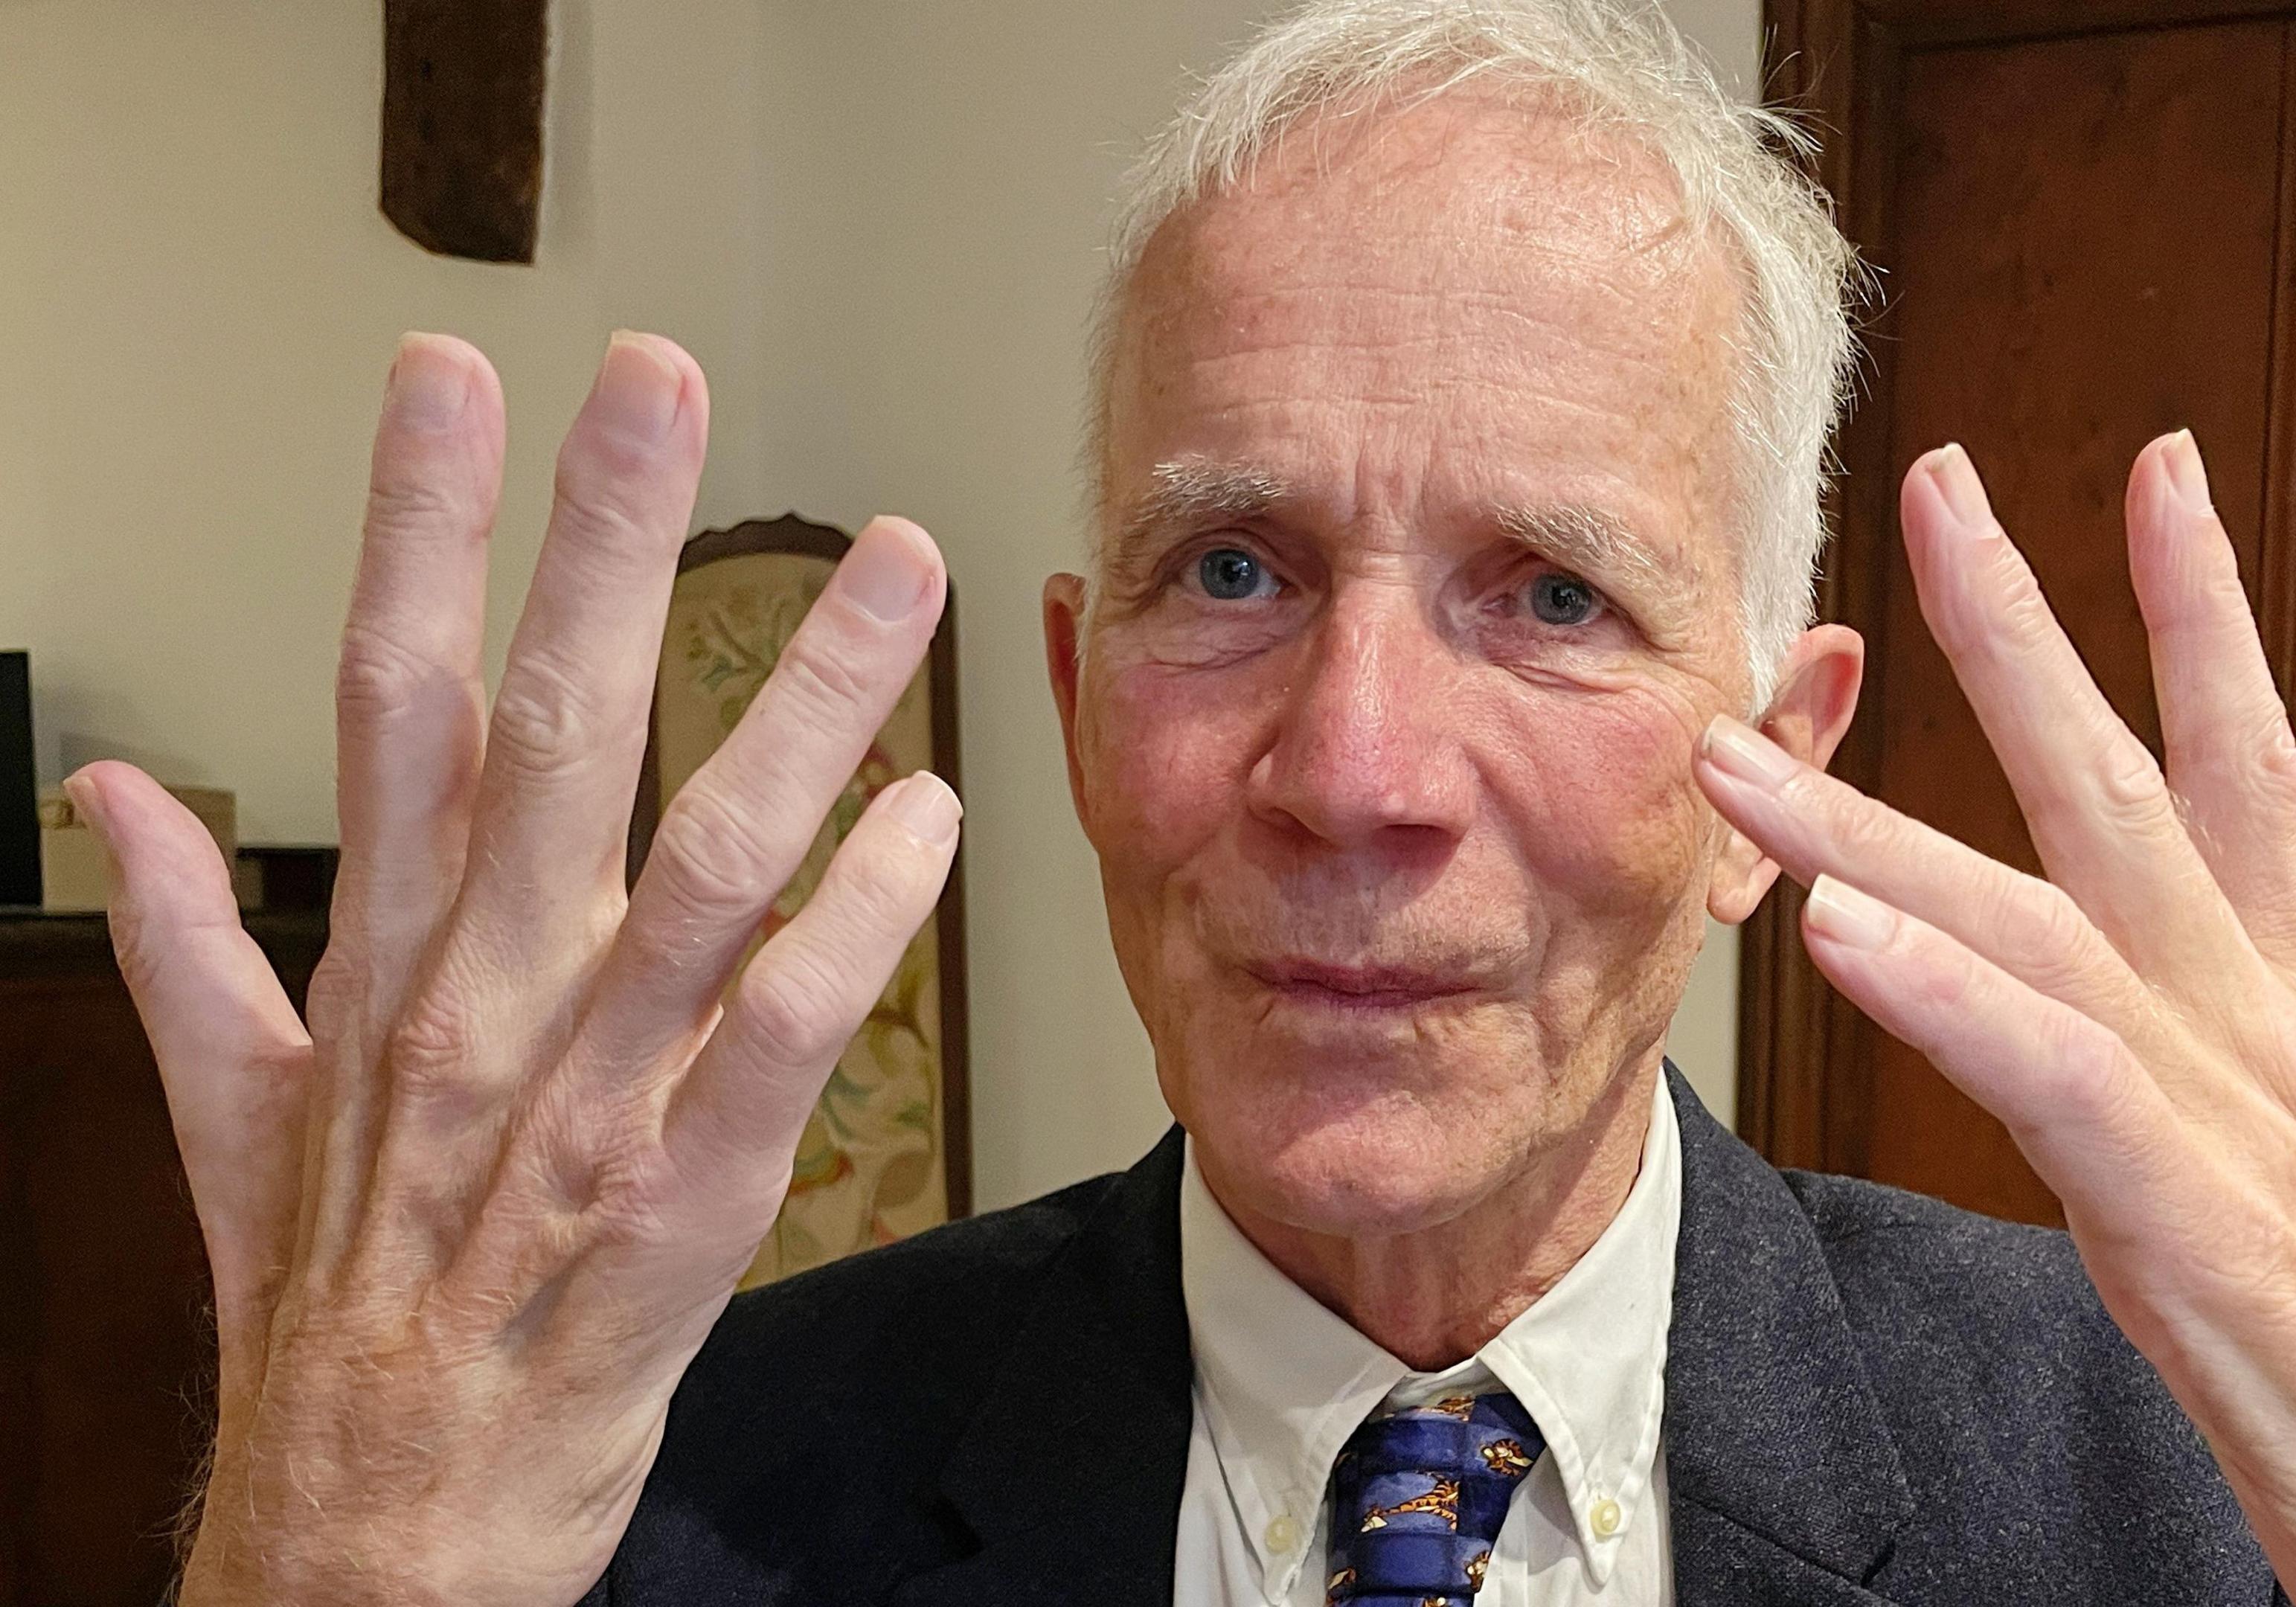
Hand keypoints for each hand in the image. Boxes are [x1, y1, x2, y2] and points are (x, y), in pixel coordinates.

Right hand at [69, 333, 957, 1605]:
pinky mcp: (686, 1198)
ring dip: (806, 703)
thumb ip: (181, 941)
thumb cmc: (325, 1313)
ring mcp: (589, 1097)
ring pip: (707, 858)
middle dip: (606, 545)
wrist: (373, 1527)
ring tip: (897, 563)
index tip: (449, 378)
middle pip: (551, 732)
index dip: (413, 527)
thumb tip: (109, 795)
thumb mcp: (222, 1118)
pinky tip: (933, 820)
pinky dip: (860, 927)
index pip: (389, 701)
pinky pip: (789, 1038)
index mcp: (380, 965)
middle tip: (663, 380)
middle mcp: (483, 1002)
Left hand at [1695, 434, 2295, 1605]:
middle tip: (1937, 485)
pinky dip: (1942, 996)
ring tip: (1741, 751)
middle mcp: (2245, 1013)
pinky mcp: (2175, 1202)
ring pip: (2025, 915)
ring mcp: (2215, 1099)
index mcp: (2284, 990)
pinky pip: (2040, 1072)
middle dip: (2025, 625)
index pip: (2248, 754)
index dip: (2199, 606)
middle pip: (2125, 779)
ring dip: (1871, 826)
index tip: (2152, 472)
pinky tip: (1839, 931)